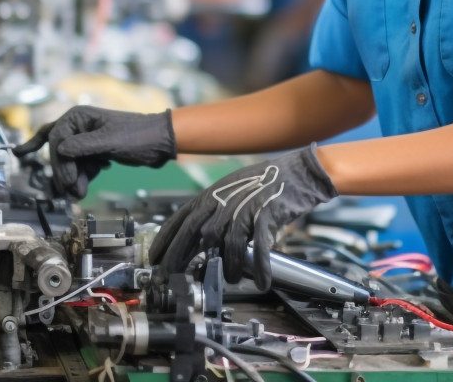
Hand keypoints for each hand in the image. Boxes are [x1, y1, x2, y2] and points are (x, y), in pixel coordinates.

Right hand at [13, 106, 176, 198]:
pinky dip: (82, 176)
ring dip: (73, 178)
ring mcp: (86, 138)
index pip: (56, 139)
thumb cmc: (137, 137)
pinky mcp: (95, 150)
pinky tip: (87, 185)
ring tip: (80, 194)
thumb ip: (83, 145)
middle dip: (65, 173)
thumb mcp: (109, 141)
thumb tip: (59, 149)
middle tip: (71, 192)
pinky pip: (79, 165)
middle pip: (59, 152)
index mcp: (79, 116)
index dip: (60, 161)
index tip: (69, 180)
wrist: (160, 143)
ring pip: (68, 161)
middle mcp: (79, 125)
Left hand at [148, 144, 337, 289]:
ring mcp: (243, 207)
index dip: (165, 240)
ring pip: (226, 244)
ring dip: (229, 266)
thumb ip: (215, 215)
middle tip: (170, 278)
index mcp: (213, 193)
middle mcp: (224, 199)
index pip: (181, 218)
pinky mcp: (265, 214)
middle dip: (178, 257)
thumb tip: (199, 243)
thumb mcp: (232, 193)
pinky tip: (262, 281)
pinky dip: (260, 267)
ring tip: (233, 279)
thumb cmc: (265, 183)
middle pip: (194, 232)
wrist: (298, 172)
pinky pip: (258, 246)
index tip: (153, 259)